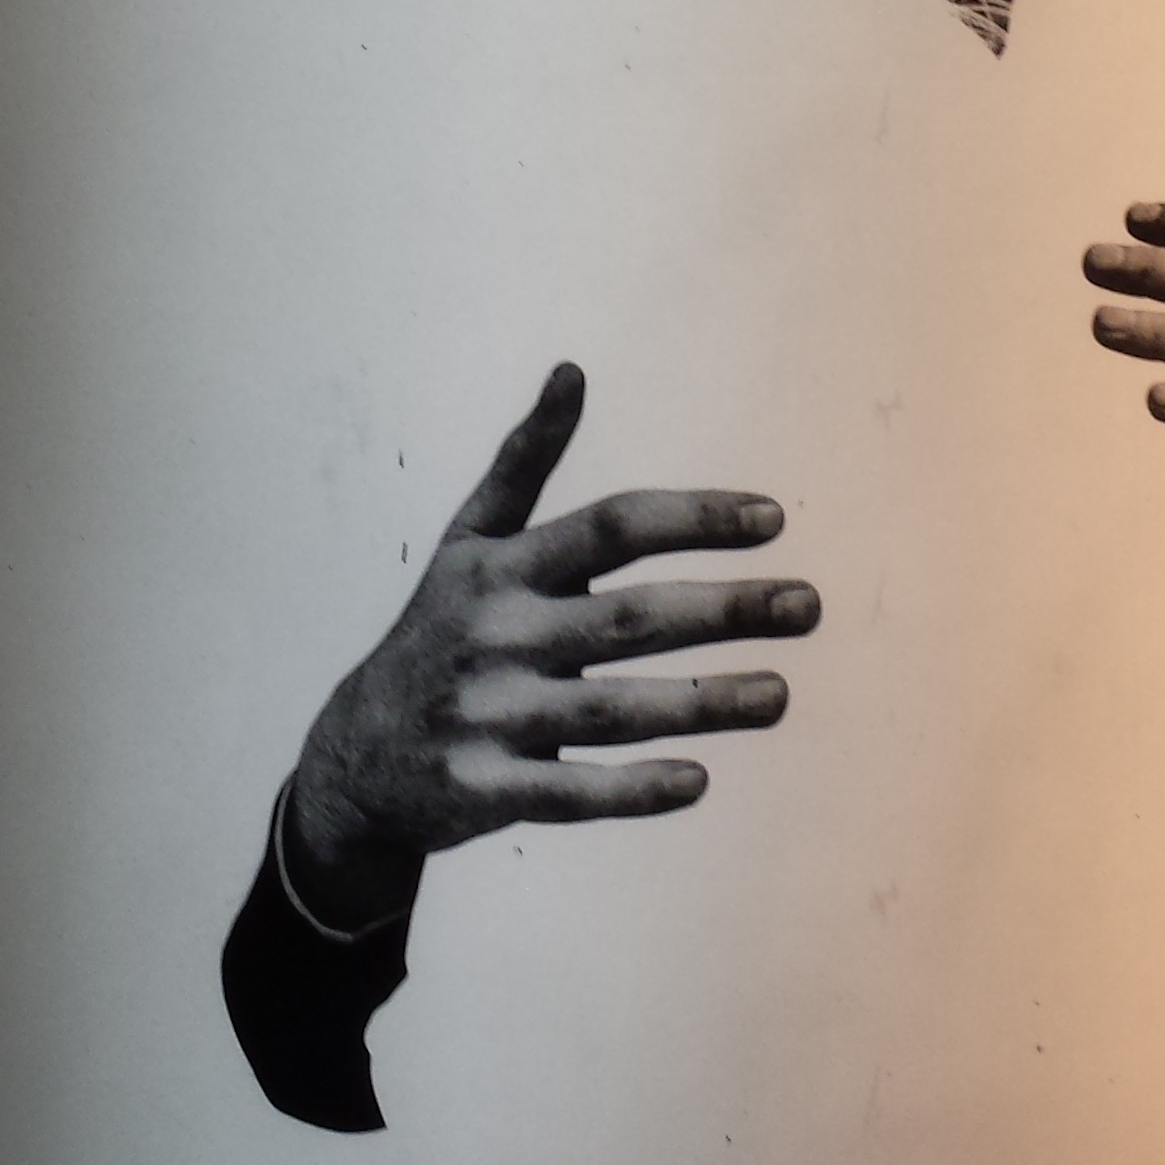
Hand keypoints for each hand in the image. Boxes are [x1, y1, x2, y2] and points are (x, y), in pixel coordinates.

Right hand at [284, 364, 817, 927]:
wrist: (357, 758)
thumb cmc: (439, 631)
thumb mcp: (469, 542)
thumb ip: (524, 461)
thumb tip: (572, 371)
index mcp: (503, 569)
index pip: (612, 527)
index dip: (693, 519)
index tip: (771, 519)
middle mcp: (498, 636)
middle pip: (630, 619)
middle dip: (725, 610)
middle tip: (808, 606)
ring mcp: (490, 717)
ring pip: (614, 711)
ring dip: (704, 703)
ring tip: (780, 694)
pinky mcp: (485, 790)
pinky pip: (572, 793)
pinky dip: (632, 790)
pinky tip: (697, 779)